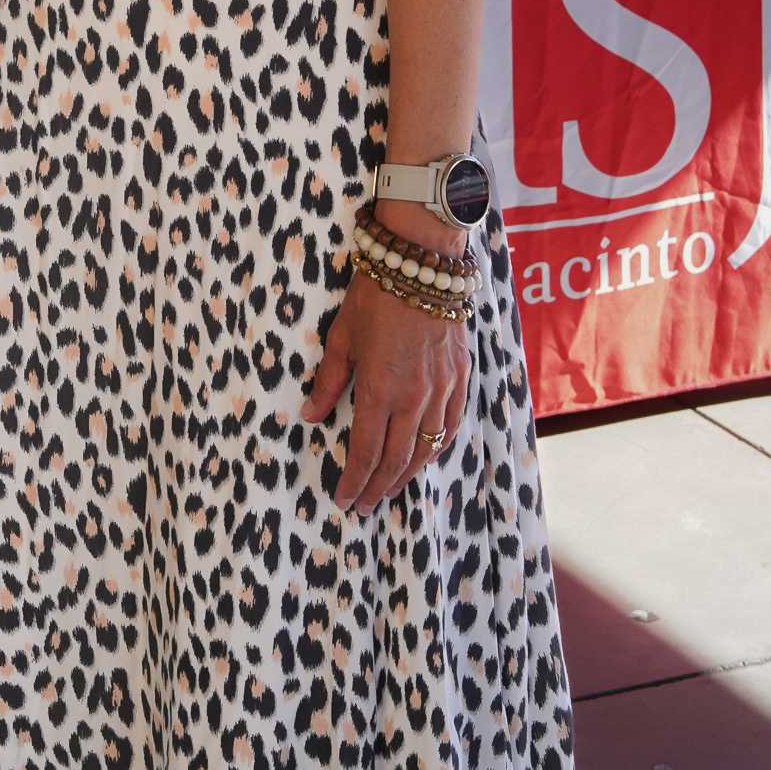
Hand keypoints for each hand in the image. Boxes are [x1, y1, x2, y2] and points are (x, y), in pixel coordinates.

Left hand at [297, 267, 470, 512]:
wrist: (421, 263)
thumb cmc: (374, 294)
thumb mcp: (341, 336)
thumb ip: (329, 381)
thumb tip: (310, 415)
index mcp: (380, 389)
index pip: (366, 451)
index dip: (353, 481)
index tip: (342, 500)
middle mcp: (414, 398)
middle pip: (396, 460)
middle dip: (377, 487)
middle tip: (363, 506)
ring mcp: (441, 390)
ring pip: (426, 449)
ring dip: (407, 475)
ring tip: (389, 490)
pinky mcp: (460, 378)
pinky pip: (452, 425)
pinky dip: (438, 448)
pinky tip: (426, 456)